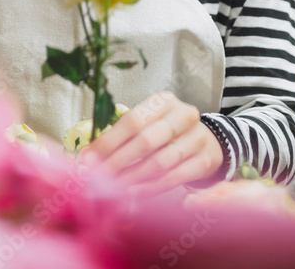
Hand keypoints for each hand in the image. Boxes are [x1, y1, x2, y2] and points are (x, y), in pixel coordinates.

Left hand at [79, 90, 223, 195]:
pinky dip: (151, 188)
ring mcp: (197, 138)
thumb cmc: (167, 130)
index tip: (89, 158)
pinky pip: (173, 178)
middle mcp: (183, 115)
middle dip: (118, 162)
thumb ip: (123, 134)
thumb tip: (89, 155)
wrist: (206, 140)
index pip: (132, 120)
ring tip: (113, 188)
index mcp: (164, 101)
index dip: (109, 141)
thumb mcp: (150, 121)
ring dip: (132, 178)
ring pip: (159, 162)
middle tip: (98, 177)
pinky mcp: (204, 160)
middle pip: (145, 141)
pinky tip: (134, 193)